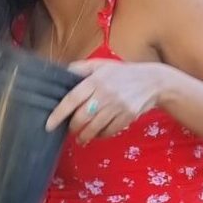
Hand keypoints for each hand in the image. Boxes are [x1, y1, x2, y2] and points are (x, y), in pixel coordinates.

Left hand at [48, 60, 171, 144]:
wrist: (153, 81)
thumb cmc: (122, 73)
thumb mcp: (101, 65)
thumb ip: (81, 68)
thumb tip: (62, 73)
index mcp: (96, 80)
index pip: (72, 99)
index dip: (59, 114)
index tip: (49, 125)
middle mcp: (106, 94)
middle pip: (82, 117)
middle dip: (72, 127)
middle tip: (70, 129)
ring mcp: (118, 106)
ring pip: (94, 128)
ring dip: (85, 136)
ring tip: (81, 138)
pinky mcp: (127, 117)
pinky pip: (109, 131)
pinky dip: (101, 135)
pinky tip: (98, 133)